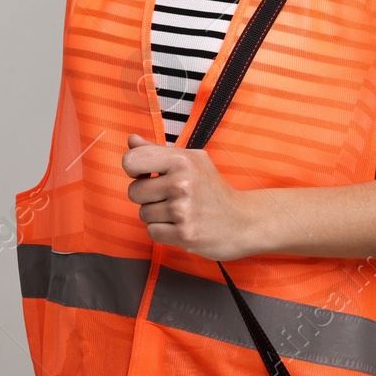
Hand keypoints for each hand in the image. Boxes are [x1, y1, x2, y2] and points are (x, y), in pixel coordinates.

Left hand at [122, 132, 260, 260]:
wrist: (244, 221)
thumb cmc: (213, 189)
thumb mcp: (191, 160)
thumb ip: (157, 150)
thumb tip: (131, 140)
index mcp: (181, 160)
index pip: (131, 161)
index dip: (134, 170)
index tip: (148, 175)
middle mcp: (181, 183)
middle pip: (134, 192)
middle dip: (147, 197)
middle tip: (170, 197)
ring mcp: (183, 210)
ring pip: (143, 214)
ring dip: (157, 215)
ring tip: (179, 212)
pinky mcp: (185, 234)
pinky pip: (152, 232)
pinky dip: (163, 231)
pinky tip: (181, 225)